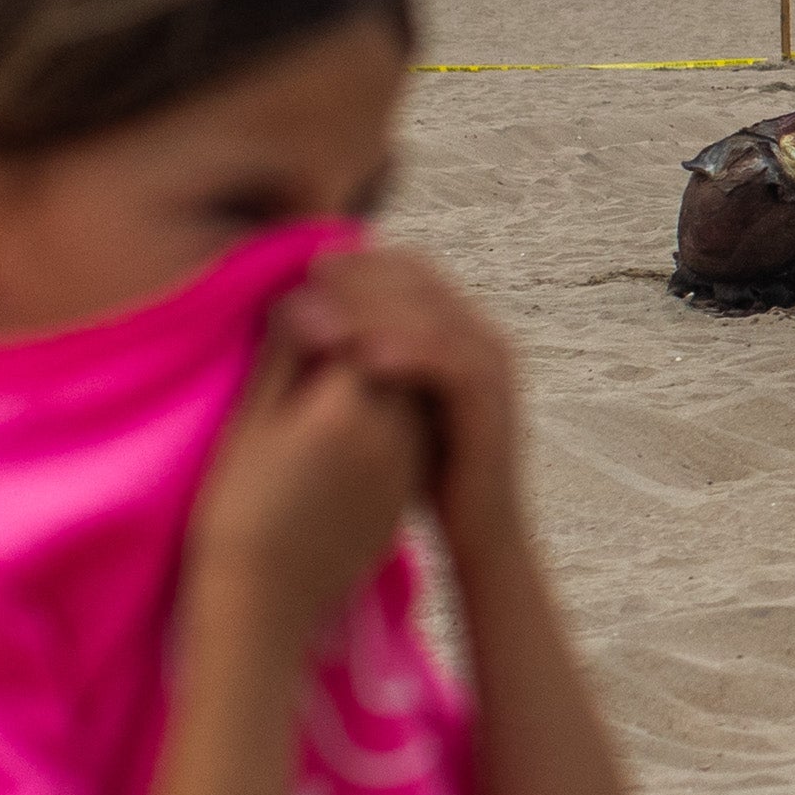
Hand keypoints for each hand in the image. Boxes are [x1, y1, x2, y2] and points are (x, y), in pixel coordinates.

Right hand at [185, 322, 425, 651]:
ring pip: (407, 391)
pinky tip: (357, 403)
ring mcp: (405, 465)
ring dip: (384, 362)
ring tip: (344, 347)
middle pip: (395, 352)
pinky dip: (390, 406)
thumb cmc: (238, 508)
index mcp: (347, 406)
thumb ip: (287, 355)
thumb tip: (308, 296)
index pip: (361, 323)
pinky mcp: (404, 493)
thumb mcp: (251, 422)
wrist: (264, 601)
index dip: (340, 297)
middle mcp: (391, 432)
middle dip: (371, 320)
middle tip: (337, 298)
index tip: (316, 277)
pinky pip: (409, 431)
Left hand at [261, 245, 528, 554]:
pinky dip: (408, 351)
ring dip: (372, 309)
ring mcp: (492, 365)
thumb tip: (307, 321)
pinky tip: (362, 358)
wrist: (480, 532)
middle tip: (306, 280)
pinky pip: (450, 359)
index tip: (301, 270)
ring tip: (319, 319)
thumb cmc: (425, 471)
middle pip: (418, 277)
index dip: (355, 263)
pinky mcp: (493, 401)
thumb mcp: (388, 404)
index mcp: (458, 327)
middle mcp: (481, 334)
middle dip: (358, 276)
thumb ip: (364, 359)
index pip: (406, 267)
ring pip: (431, 311)